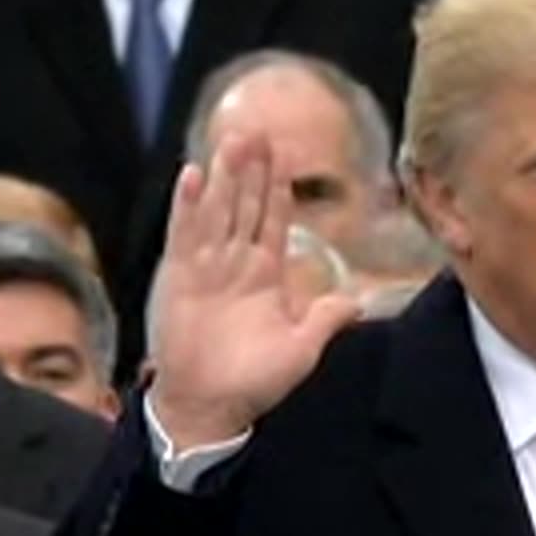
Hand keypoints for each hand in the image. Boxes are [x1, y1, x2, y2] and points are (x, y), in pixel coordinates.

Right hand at [149, 130, 359, 450]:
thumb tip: (356, 300)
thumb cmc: (255, 382)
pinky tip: (194, 175)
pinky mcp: (180, 276)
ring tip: (232, 138)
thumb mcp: (302, 349)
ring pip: (219, 209)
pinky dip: (189, 204)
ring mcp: (207, 266)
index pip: (275, 219)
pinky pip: (185, 233)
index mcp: (267, 274)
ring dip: (225, 175)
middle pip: (247, 204)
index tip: (285, 154)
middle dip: (253, 168)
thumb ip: (325, 319)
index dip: (280, 187)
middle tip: (258, 128)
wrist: (210, 406)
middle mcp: (237, 262)